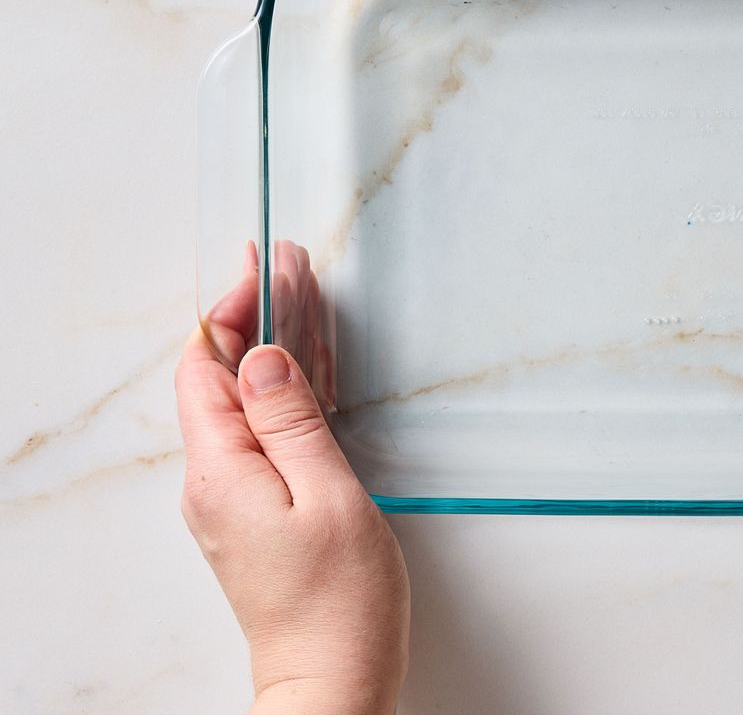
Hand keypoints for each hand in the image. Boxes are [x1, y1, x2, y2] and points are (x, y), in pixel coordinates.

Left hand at [176, 244, 408, 713]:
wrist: (334, 678)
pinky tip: (307, 369)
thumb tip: (261, 358)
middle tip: (287, 267)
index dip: (229, 310)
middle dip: (252, 318)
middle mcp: (214, 482)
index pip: (207, 368)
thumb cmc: (339, 599)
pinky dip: (284, 392)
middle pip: (221, 379)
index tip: (259, 264)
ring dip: (270, 350)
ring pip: (244, 404)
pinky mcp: (256, 514)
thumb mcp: (326, 494)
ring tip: (301, 298)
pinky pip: (262, 435)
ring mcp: (233, 499)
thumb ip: (291, 421)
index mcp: (222, 472)